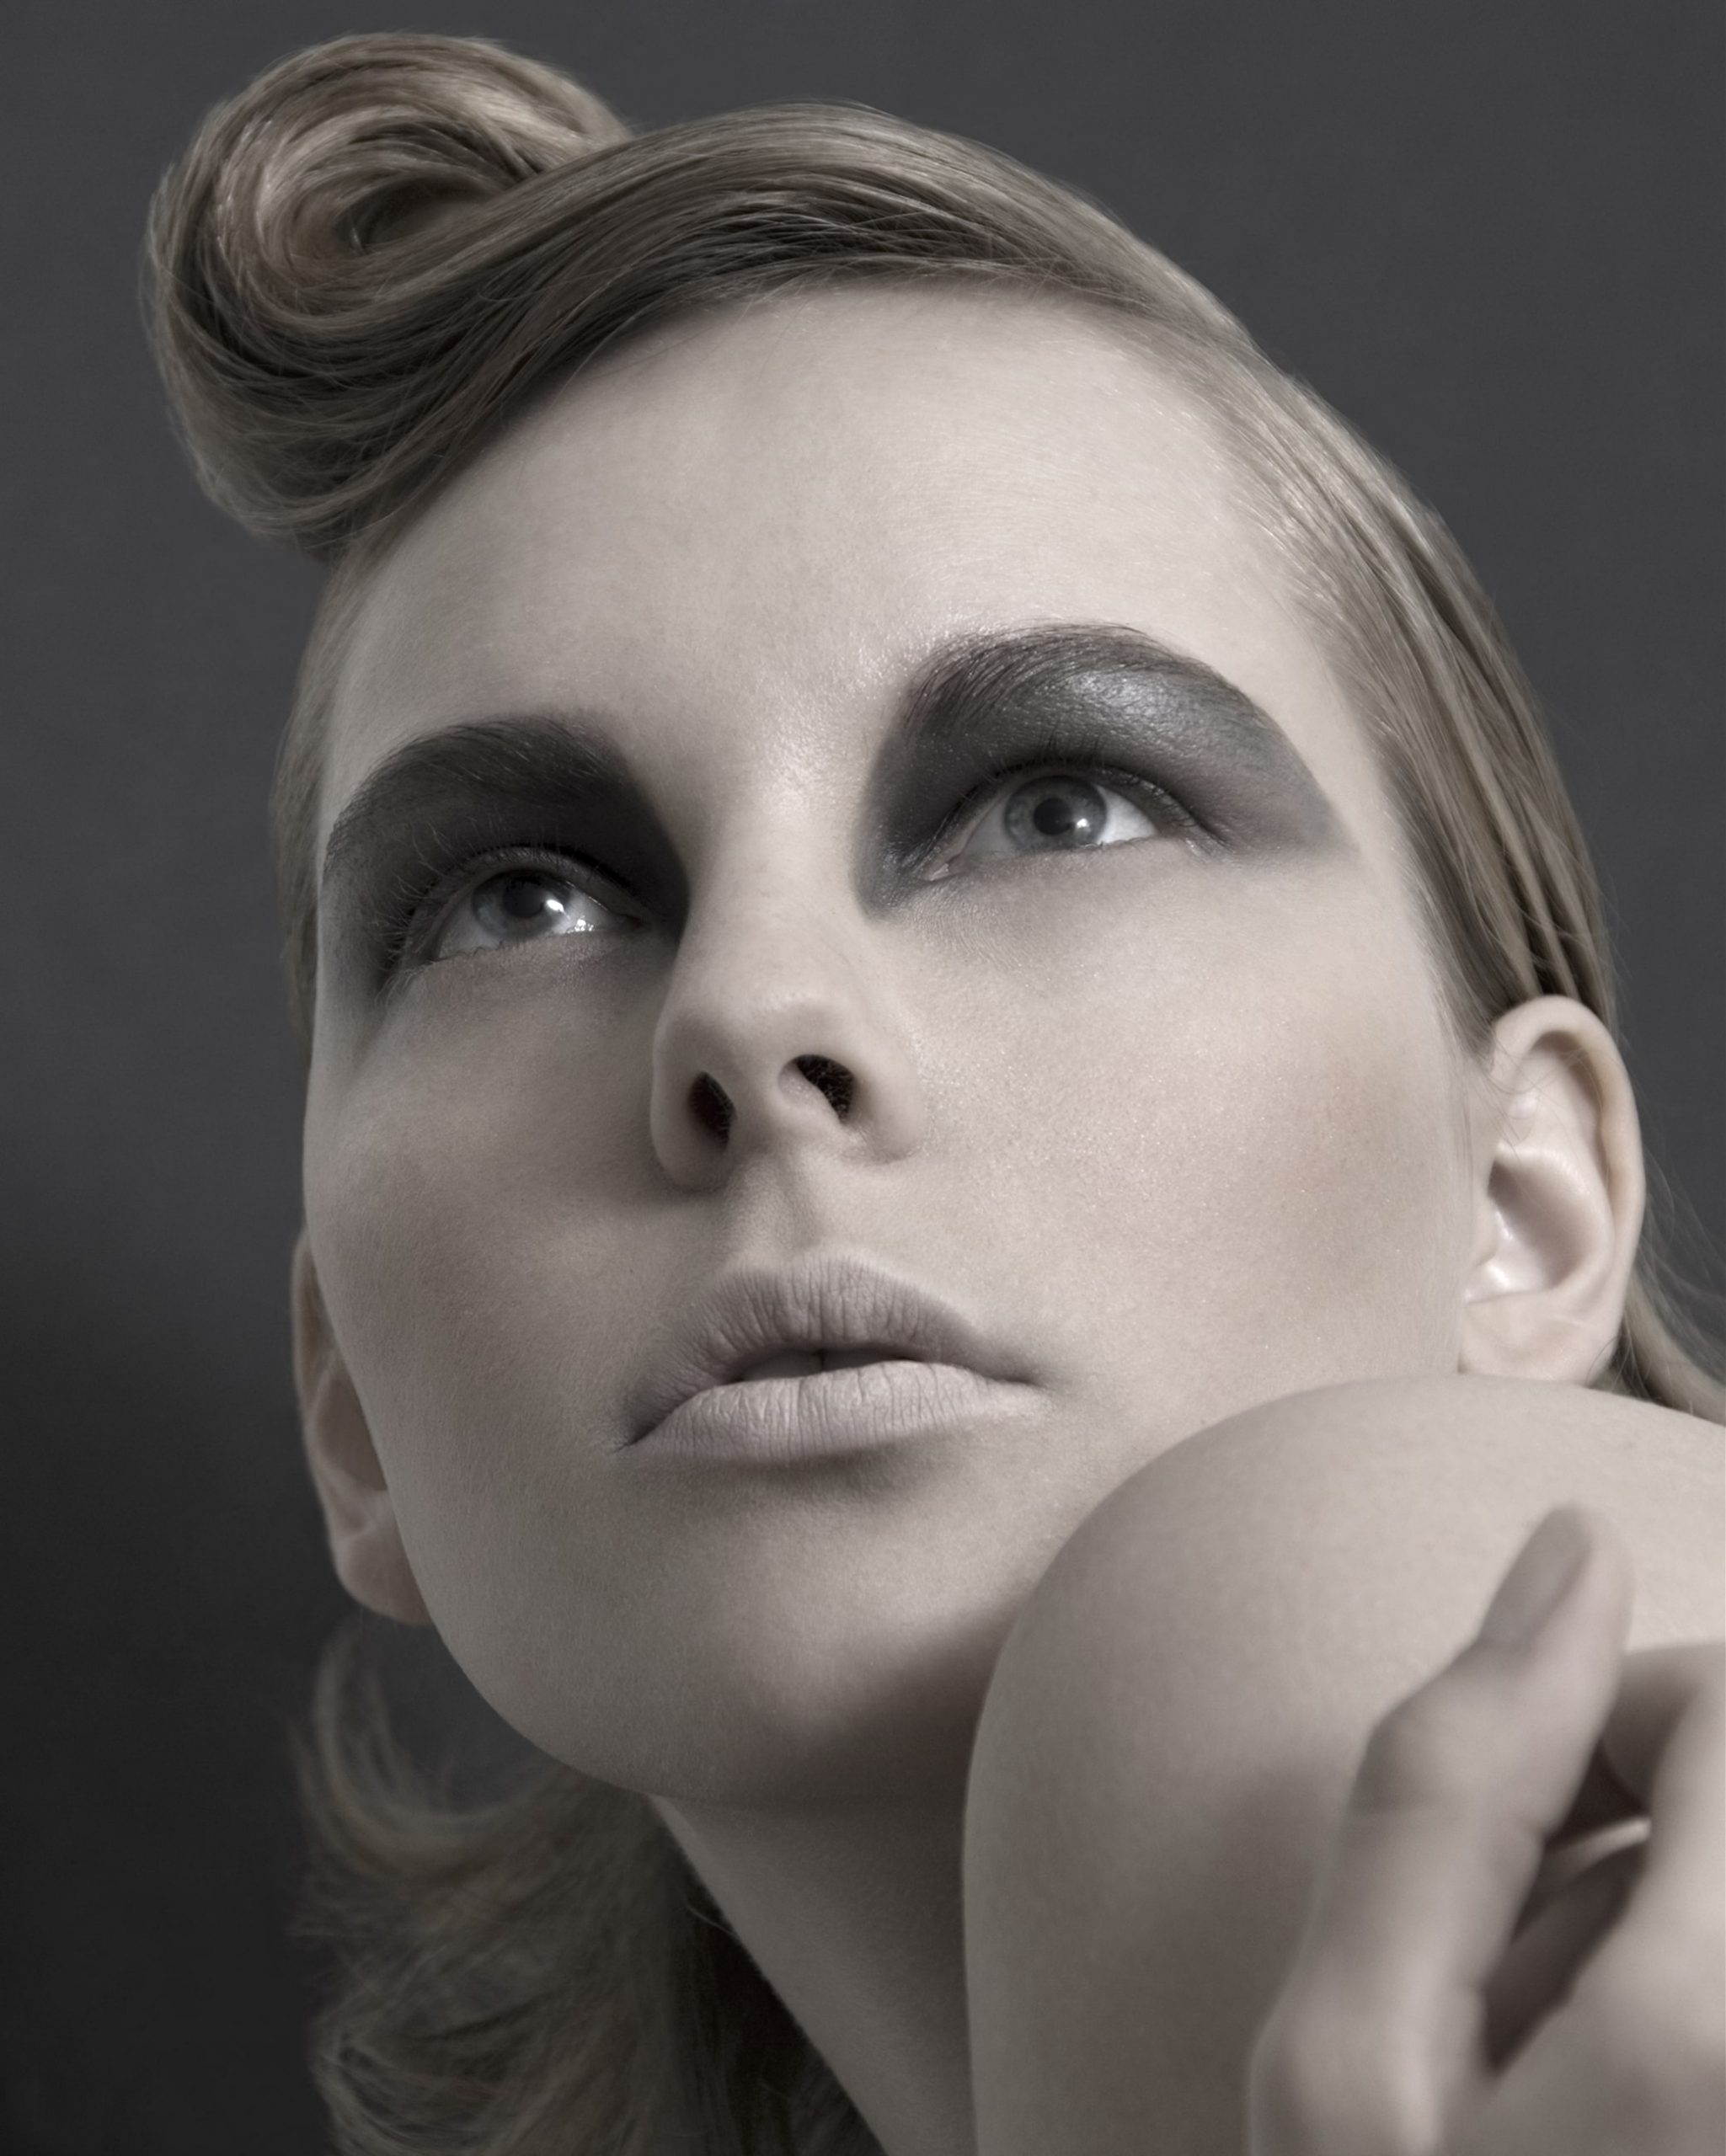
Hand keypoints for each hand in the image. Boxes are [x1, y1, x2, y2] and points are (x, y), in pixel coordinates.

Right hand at [1245, 1503, 1723, 2155]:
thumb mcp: (1347, 2065)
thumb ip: (1449, 1789)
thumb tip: (1576, 1542)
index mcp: (1717, 2031)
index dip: (1605, 1721)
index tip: (1512, 1838)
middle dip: (1633, 1818)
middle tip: (1517, 1951)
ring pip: (1725, 1869)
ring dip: (1648, 1918)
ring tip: (1546, 2062)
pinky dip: (1673, 1991)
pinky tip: (1601, 2097)